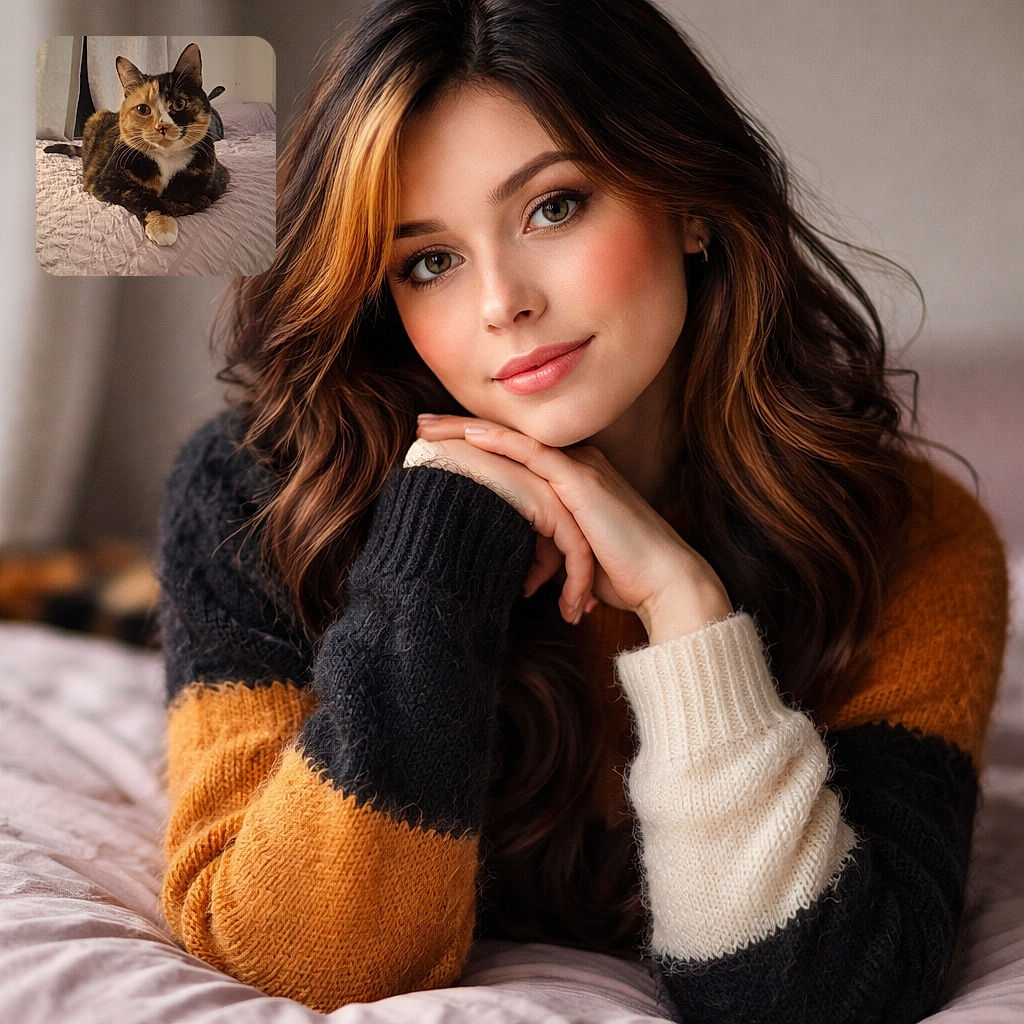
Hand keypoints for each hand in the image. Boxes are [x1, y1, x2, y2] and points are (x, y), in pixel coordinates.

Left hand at [415, 415, 732, 642]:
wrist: (665, 582)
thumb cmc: (624, 576)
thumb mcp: (574, 558)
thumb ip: (549, 553)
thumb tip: (526, 571)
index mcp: (573, 480)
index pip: (516, 455)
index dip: (476, 445)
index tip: (437, 443)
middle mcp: (576, 465)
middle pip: (508, 439)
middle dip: (461, 430)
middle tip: (420, 424)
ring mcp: (580, 470)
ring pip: (514, 440)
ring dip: (467, 431)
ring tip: (427, 427)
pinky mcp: (583, 484)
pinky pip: (534, 455)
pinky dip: (501, 443)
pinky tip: (470, 435)